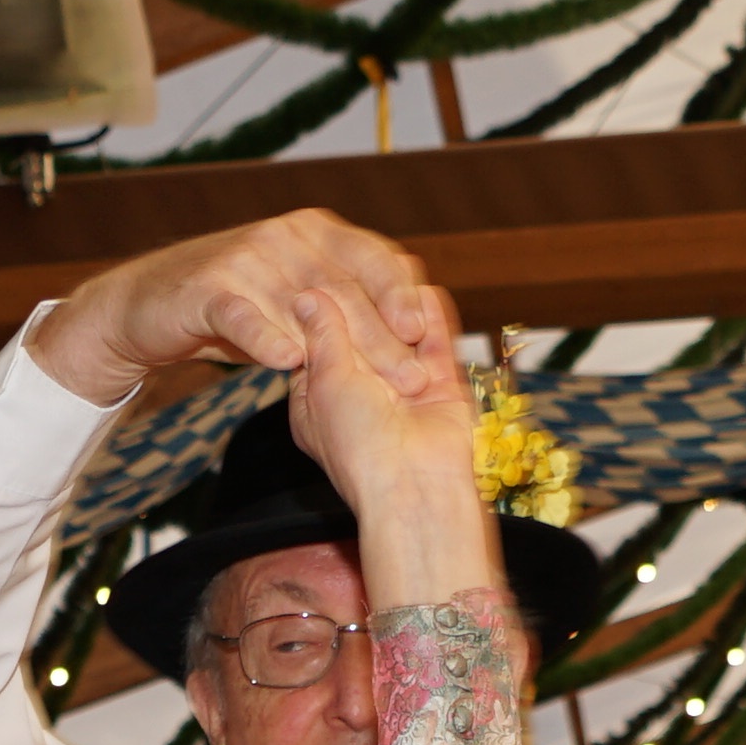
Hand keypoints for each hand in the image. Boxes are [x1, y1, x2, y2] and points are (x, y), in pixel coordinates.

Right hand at [28, 210, 443, 405]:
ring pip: (302, 304)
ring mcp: (246, 257)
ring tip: (367, 385)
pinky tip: (288, 363)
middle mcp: (285, 236)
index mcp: (315, 232)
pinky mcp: (208, 286)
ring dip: (338, 346)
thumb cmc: (234, 307)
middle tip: (412, 377)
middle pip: (345, 287)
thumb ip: (343, 306)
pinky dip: (265, 337)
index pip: (373, 258)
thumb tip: (412, 332)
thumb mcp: (295, 299)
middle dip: (383, 336)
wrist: (149, 308)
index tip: (427, 334)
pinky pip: (243, 313)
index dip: (402, 296)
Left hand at [282, 282, 474, 519]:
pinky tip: (423, 287)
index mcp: (318, 401)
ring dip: (397, 304)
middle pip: (359, 334)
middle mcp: (360, 393)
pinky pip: (435, 344)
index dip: (317, 310)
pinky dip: (431, 316)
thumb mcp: (325, 382)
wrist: (412, 484)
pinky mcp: (439, 386)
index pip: (315, 344)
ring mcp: (402, 388)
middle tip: (353, 260)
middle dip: (360, 302)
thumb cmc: (356, 444)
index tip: (311, 273)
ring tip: (390, 264)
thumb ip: (322, 335)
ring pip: (399, 335)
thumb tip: (306, 294)